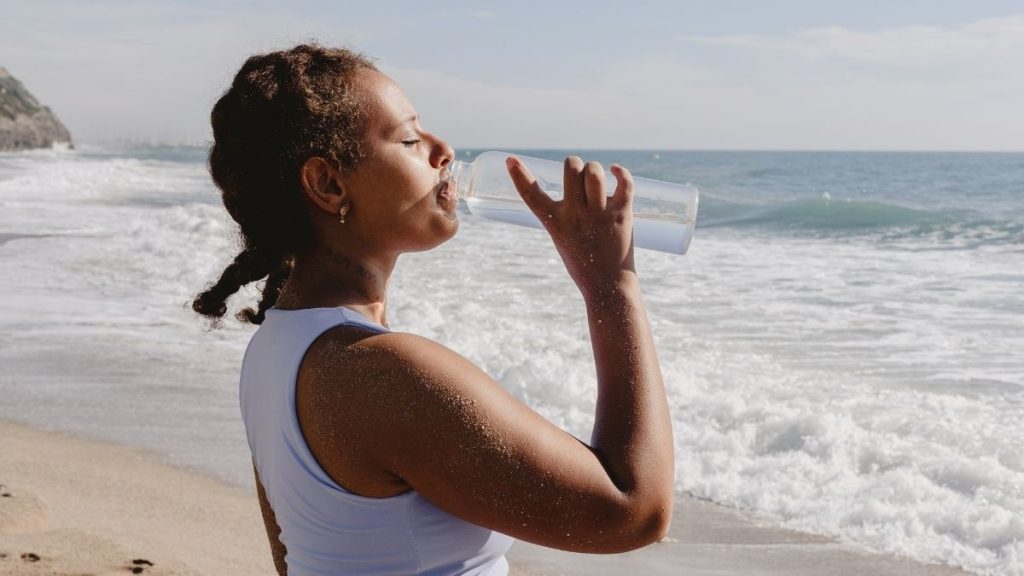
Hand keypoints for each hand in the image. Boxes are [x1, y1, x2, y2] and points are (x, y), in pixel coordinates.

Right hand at [506, 155, 637, 298]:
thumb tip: (577, 175)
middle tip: (577, 175)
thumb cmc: (582, 260)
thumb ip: (563, 211)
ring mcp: (599, 214)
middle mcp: (576, 215)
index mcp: (555, 222)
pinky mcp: (622, 214)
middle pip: (572, 168)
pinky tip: (615, 170)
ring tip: (595, 178)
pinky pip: (625, 183)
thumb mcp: (561, 236)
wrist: (606, 284)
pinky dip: (620, 172)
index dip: (518, 175)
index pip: (531, 195)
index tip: (510, 159)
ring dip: (594, 169)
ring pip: (595, 172)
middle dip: (574, 164)